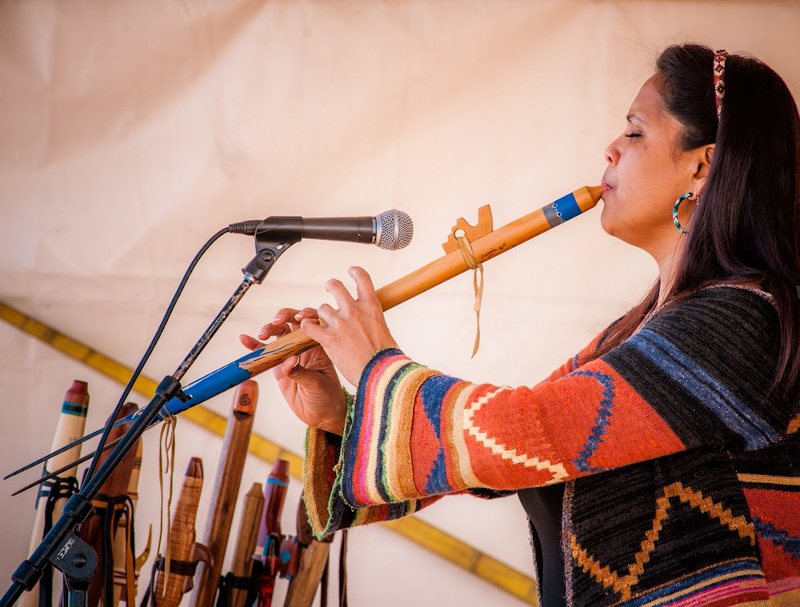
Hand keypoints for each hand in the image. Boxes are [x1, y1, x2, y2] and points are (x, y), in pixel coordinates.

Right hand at [239, 307, 346, 434]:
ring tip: (262, 334)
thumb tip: (288, 360)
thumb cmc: (327, 397)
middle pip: (294, 322)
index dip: (306, 315)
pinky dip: (255, 345)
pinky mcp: (278, 366)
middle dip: (284, 316)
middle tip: (276, 322)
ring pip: (279, 334)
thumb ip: (301, 373)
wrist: (321, 415)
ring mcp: (291, 354)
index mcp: (320, 346)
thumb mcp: (317, 385)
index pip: (314, 323)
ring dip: (269, 329)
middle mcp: (305, 346)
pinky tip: (245, 339)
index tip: (300, 318)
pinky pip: (266, 352)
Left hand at [300, 266, 398, 386]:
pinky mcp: (328, 339)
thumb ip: (372, 321)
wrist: (382, 374)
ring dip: (322, 316)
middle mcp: (355, 311)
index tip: (350, 271)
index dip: (355, 272)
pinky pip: (309, 326)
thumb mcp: (384, 331)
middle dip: (331, 286)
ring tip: (325, 325)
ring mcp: (340, 324)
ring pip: (322, 309)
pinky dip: (308, 328)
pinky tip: (311, 331)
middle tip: (329, 289)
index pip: (362, 278)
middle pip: (335, 286)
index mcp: (372, 307)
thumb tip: (371, 323)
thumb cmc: (387, 358)